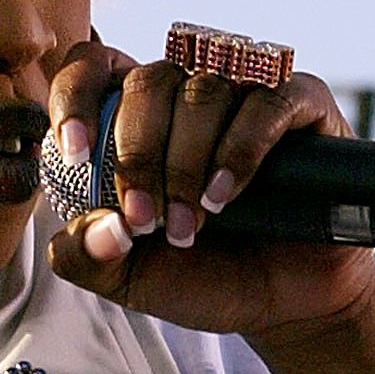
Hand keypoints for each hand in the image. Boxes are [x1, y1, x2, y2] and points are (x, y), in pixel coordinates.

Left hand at [46, 34, 374, 344]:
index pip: (92, 69)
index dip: (74, 98)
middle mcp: (187, 95)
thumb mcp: (124, 278)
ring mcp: (244, 94)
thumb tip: (99, 224)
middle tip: (146, 221)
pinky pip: (266, 101)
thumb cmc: (201, 277)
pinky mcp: (300, 105)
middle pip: (147, 82)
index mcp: (135, 119)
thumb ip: (84, 256)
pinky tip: (224, 195)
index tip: (75, 154)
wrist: (281, 304)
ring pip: (203, 91)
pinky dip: (239, 150)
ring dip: (187, 164)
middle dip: (139, 157)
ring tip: (191, 224)